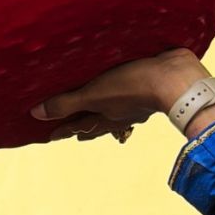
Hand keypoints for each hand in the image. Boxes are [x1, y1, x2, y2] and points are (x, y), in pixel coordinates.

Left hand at [31, 48, 212, 140]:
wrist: (177, 78)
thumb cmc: (133, 86)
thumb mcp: (93, 94)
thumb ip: (67, 103)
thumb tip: (36, 115)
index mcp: (105, 117)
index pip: (78, 126)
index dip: (63, 130)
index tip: (49, 137)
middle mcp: (120, 115)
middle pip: (97, 124)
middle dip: (84, 127)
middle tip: (73, 133)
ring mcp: (138, 105)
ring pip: (116, 115)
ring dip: (105, 116)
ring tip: (99, 119)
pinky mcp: (152, 90)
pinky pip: (133, 102)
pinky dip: (125, 103)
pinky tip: (129, 97)